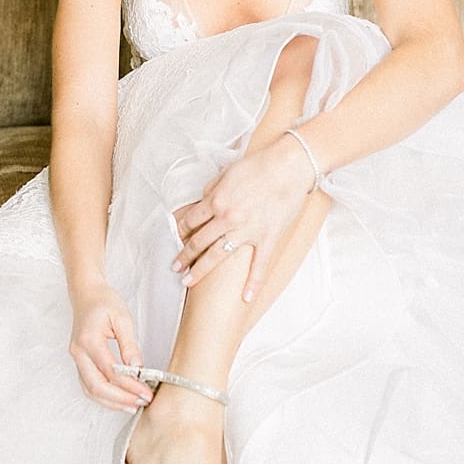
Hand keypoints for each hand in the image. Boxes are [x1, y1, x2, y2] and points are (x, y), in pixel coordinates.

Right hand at [68, 283, 151, 411]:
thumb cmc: (103, 301)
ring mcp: (77, 358)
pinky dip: (103, 396)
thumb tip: (137, 367)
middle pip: (97, 386)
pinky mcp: (80, 362)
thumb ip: (129, 344)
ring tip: (132, 405)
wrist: (86, 294)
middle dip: (120, 399)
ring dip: (111, 402)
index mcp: (89, 340)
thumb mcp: (122, 318)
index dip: (129, 385)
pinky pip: (88, 385)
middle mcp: (79, 352)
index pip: (110, 371)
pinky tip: (118, 399)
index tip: (145, 392)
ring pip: (90, 390)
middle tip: (141, 402)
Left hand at [171, 138, 312, 302]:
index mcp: (216, 200)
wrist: (289, 166)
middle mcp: (227, 218)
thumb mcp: (227, 172)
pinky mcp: (267, 238)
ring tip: (187, 281)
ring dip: (200, 270)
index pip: (191, 220)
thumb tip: (202, 201)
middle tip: (175, 267)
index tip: (177, 239)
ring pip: (217, 255)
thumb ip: (212, 189)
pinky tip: (246, 298)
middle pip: (198, 241)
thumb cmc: (259, 165)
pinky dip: (253, 282)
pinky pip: (259, 264)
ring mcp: (247, 230)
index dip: (181, 230)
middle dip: (184, 256)